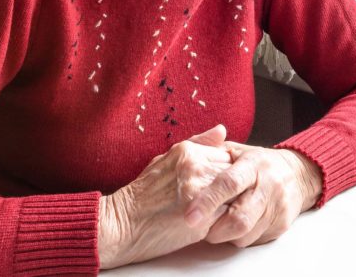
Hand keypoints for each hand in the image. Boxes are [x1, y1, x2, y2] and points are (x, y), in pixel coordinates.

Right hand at [98, 125, 232, 268]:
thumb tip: (222, 130)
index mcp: (188, 151)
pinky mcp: (200, 217)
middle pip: (234, 175)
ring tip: (213, 212)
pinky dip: (222, 221)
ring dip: (228, 204)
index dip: (225, 173)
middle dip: (231, 188)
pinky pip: (226, 217)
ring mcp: (199, 192)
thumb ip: (198, 144)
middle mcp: (195, 168)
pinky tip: (207, 224)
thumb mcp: (165, 159)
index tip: (217, 184)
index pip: (227, 156)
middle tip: (219, 200)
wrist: (121, 225)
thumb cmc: (142, 195)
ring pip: (233, 195)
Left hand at [184, 142, 322, 247]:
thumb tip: (188, 151)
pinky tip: (233, 227)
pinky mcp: (281, 224)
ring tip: (215, 225)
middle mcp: (268, 186)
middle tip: (199, 227)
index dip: (208, 201)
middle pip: (238, 218)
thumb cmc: (258, 163)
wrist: (298, 174)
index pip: (229, 184)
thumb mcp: (236, 150)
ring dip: (224, 235)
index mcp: (253, 165)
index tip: (189, 216)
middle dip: (213, 229)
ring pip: (245, 234)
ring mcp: (276, 207)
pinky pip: (254, 240)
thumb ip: (211, 149)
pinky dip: (238, 238)